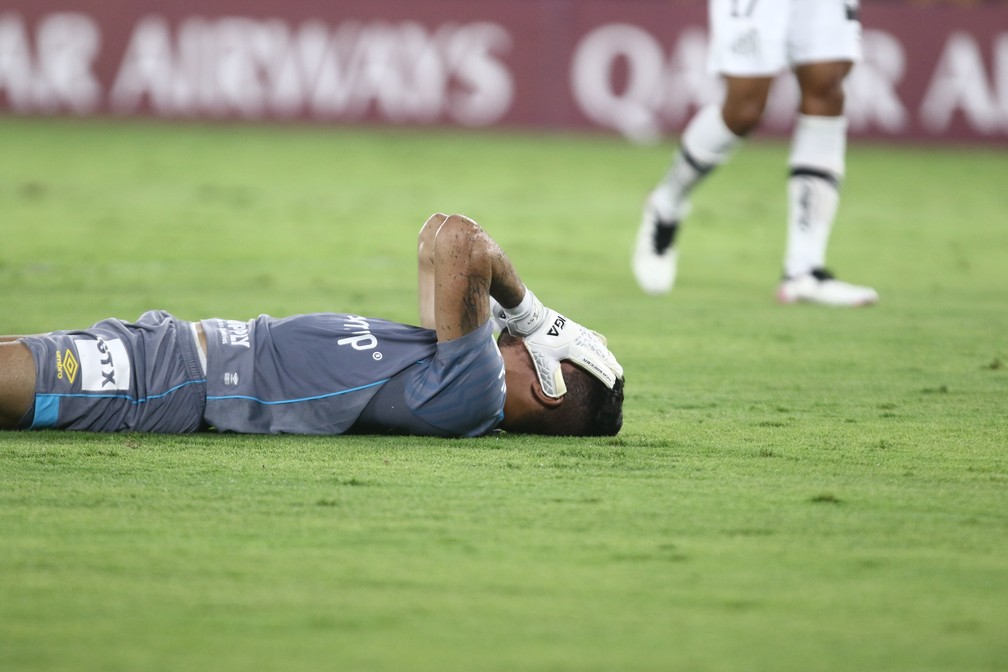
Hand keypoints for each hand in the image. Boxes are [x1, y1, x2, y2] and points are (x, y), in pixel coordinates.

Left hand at [500, 289, 622, 398]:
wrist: (533, 319)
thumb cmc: (537, 340)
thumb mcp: (543, 361)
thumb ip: (551, 379)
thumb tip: (557, 397)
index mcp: (576, 349)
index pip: (595, 364)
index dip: (605, 374)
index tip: (613, 383)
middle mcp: (581, 340)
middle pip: (602, 354)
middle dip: (611, 364)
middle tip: (619, 374)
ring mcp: (579, 332)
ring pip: (599, 345)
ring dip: (607, 354)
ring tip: (613, 362)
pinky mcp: (575, 328)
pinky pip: (593, 336)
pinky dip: (599, 344)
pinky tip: (600, 345)